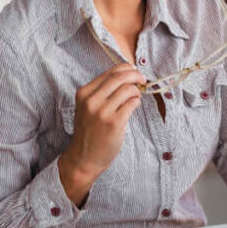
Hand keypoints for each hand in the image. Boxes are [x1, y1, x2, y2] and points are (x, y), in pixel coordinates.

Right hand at [59, 63, 145, 182]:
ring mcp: (102, 111)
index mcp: (84, 93)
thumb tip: (128, 74)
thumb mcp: (88, 107)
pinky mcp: (114, 122)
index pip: (110, 72)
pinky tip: (133, 107)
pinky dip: (136, 102)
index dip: (127, 69)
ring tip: (135, 99)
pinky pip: (132, 103)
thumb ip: (103, 91)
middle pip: (120, 77)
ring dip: (137, 91)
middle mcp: (91, 100)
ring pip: (128, 89)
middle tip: (142, 80)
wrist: (84, 158)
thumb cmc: (90, 131)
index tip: (134, 72)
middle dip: (136, 76)